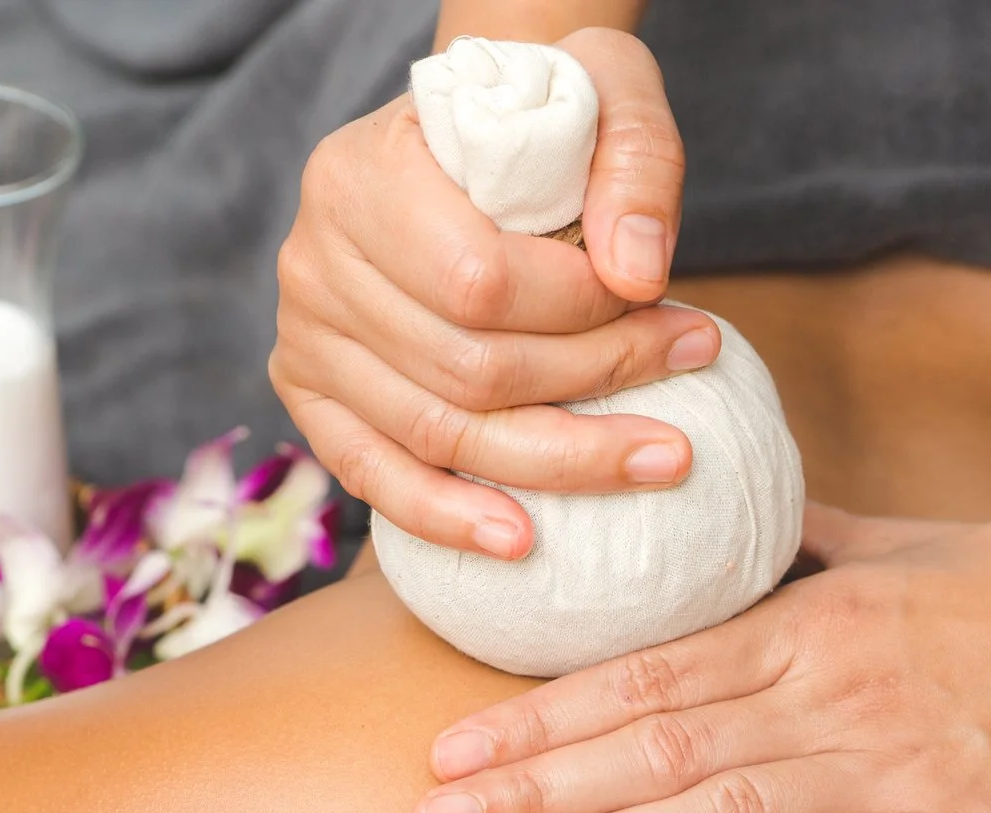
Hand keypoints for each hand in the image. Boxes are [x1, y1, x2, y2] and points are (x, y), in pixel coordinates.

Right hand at [269, 27, 720, 558]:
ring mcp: (303, 338)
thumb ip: (634, 161)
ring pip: (435, 431)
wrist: (466, 138)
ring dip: (555, 462)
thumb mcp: (601, 92)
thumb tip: (639, 274)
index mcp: (360, 174)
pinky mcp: (311, 397)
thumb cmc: (536, 117)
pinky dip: (447, 516)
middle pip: (464, 368)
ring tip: (654, 463)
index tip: (670, 311)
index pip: (479, 281)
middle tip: (687, 399)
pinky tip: (521, 541)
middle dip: (593, 390)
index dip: (586, 317)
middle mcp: (314, 262)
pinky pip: (374, 475)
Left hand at [411, 505, 990, 812]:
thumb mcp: (899, 543)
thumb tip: (714, 521)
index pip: (639, 672)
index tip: (447, 748)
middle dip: (532, 787)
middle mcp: (827, 690)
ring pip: (719, 807)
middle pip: (650, 742)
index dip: (535, 716)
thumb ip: (794, 547)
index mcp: (805, 619)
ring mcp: (887, 766)